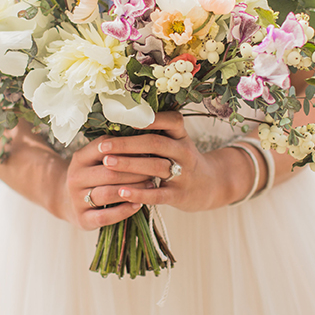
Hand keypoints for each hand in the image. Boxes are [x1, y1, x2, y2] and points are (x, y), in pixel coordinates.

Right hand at [61, 138, 154, 230]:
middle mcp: (75, 178)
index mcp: (79, 158)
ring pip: (108, 193)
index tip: (148, 150)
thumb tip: (144, 137)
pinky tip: (138, 205)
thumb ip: (114, 149)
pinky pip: (106, 216)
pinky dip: (124, 211)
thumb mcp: (94, 158)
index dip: (129, 149)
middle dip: (136, 171)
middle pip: (110, 172)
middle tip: (154, 170)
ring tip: (151, 185)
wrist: (65, 200)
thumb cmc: (91, 174)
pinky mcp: (82, 219)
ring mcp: (77, 200)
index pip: (105, 149)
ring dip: (133, 190)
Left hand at [95, 111, 229, 212]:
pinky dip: (139, 193)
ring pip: (156, 167)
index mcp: (181, 136)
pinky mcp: (179, 195)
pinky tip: (121, 192)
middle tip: (104, 145)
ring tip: (107, 163)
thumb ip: (156, 133)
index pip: (172, 121)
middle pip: (156, 143)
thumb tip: (118, 123)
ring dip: (129, 164)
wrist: (210, 186)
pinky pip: (158, 194)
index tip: (127, 118)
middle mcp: (184, 152)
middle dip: (128, 143)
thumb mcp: (176, 142)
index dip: (151, 119)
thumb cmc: (182, 160)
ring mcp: (183, 174)